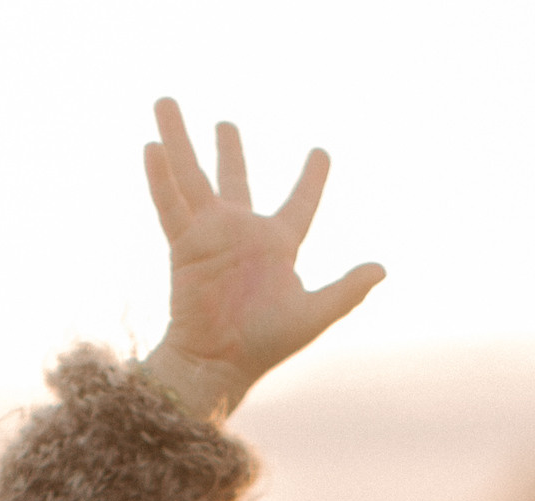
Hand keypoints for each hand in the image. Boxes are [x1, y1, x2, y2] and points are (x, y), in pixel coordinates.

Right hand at [140, 101, 383, 420]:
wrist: (218, 364)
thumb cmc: (266, 344)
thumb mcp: (313, 315)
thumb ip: (347, 290)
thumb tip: (382, 269)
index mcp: (278, 245)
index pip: (300, 204)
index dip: (312, 178)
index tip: (321, 151)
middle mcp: (242, 233)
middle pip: (234, 178)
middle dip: (228, 149)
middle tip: (225, 123)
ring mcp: (210, 236)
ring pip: (191, 176)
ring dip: (178, 138)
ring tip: (165, 102)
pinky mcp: (184, 246)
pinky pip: (170, 205)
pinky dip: (160, 178)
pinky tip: (152, 146)